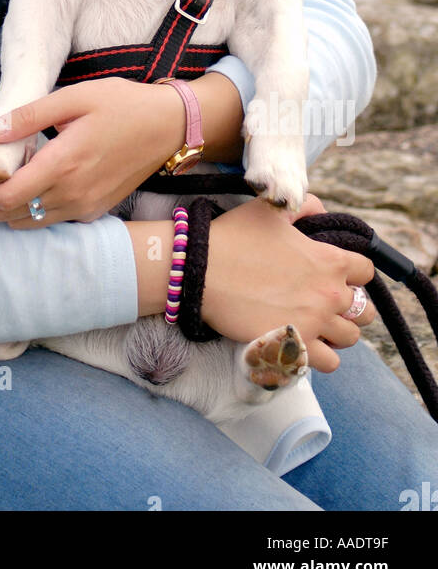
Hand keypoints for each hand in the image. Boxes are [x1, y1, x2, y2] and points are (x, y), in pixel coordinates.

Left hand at [0, 77, 185, 226]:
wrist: (168, 125)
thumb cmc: (122, 104)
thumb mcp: (74, 97)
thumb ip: (28, 117)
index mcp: (63, 165)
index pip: (7, 197)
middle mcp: (73, 194)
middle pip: (13, 216)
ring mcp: (86, 207)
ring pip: (31, 223)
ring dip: (7, 209)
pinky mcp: (95, 210)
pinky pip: (53, 221)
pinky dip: (32, 211)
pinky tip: (31, 184)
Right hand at [202, 194, 376, 371]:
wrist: (201, 269)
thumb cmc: (233, 237)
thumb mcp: (270, 210)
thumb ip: (304, 206)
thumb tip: (320, 211)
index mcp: (329, 260)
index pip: (366, 270)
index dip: (353, 271)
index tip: (336, 273)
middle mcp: (329, 294)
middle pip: (364, 310)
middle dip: (350, 306)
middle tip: (326, 302)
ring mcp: (314, 323)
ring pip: (349, 338)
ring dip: (337, 332)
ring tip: (318, 325)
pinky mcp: (295, 345)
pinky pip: (328, 363)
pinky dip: (320, 356)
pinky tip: (304, 342)